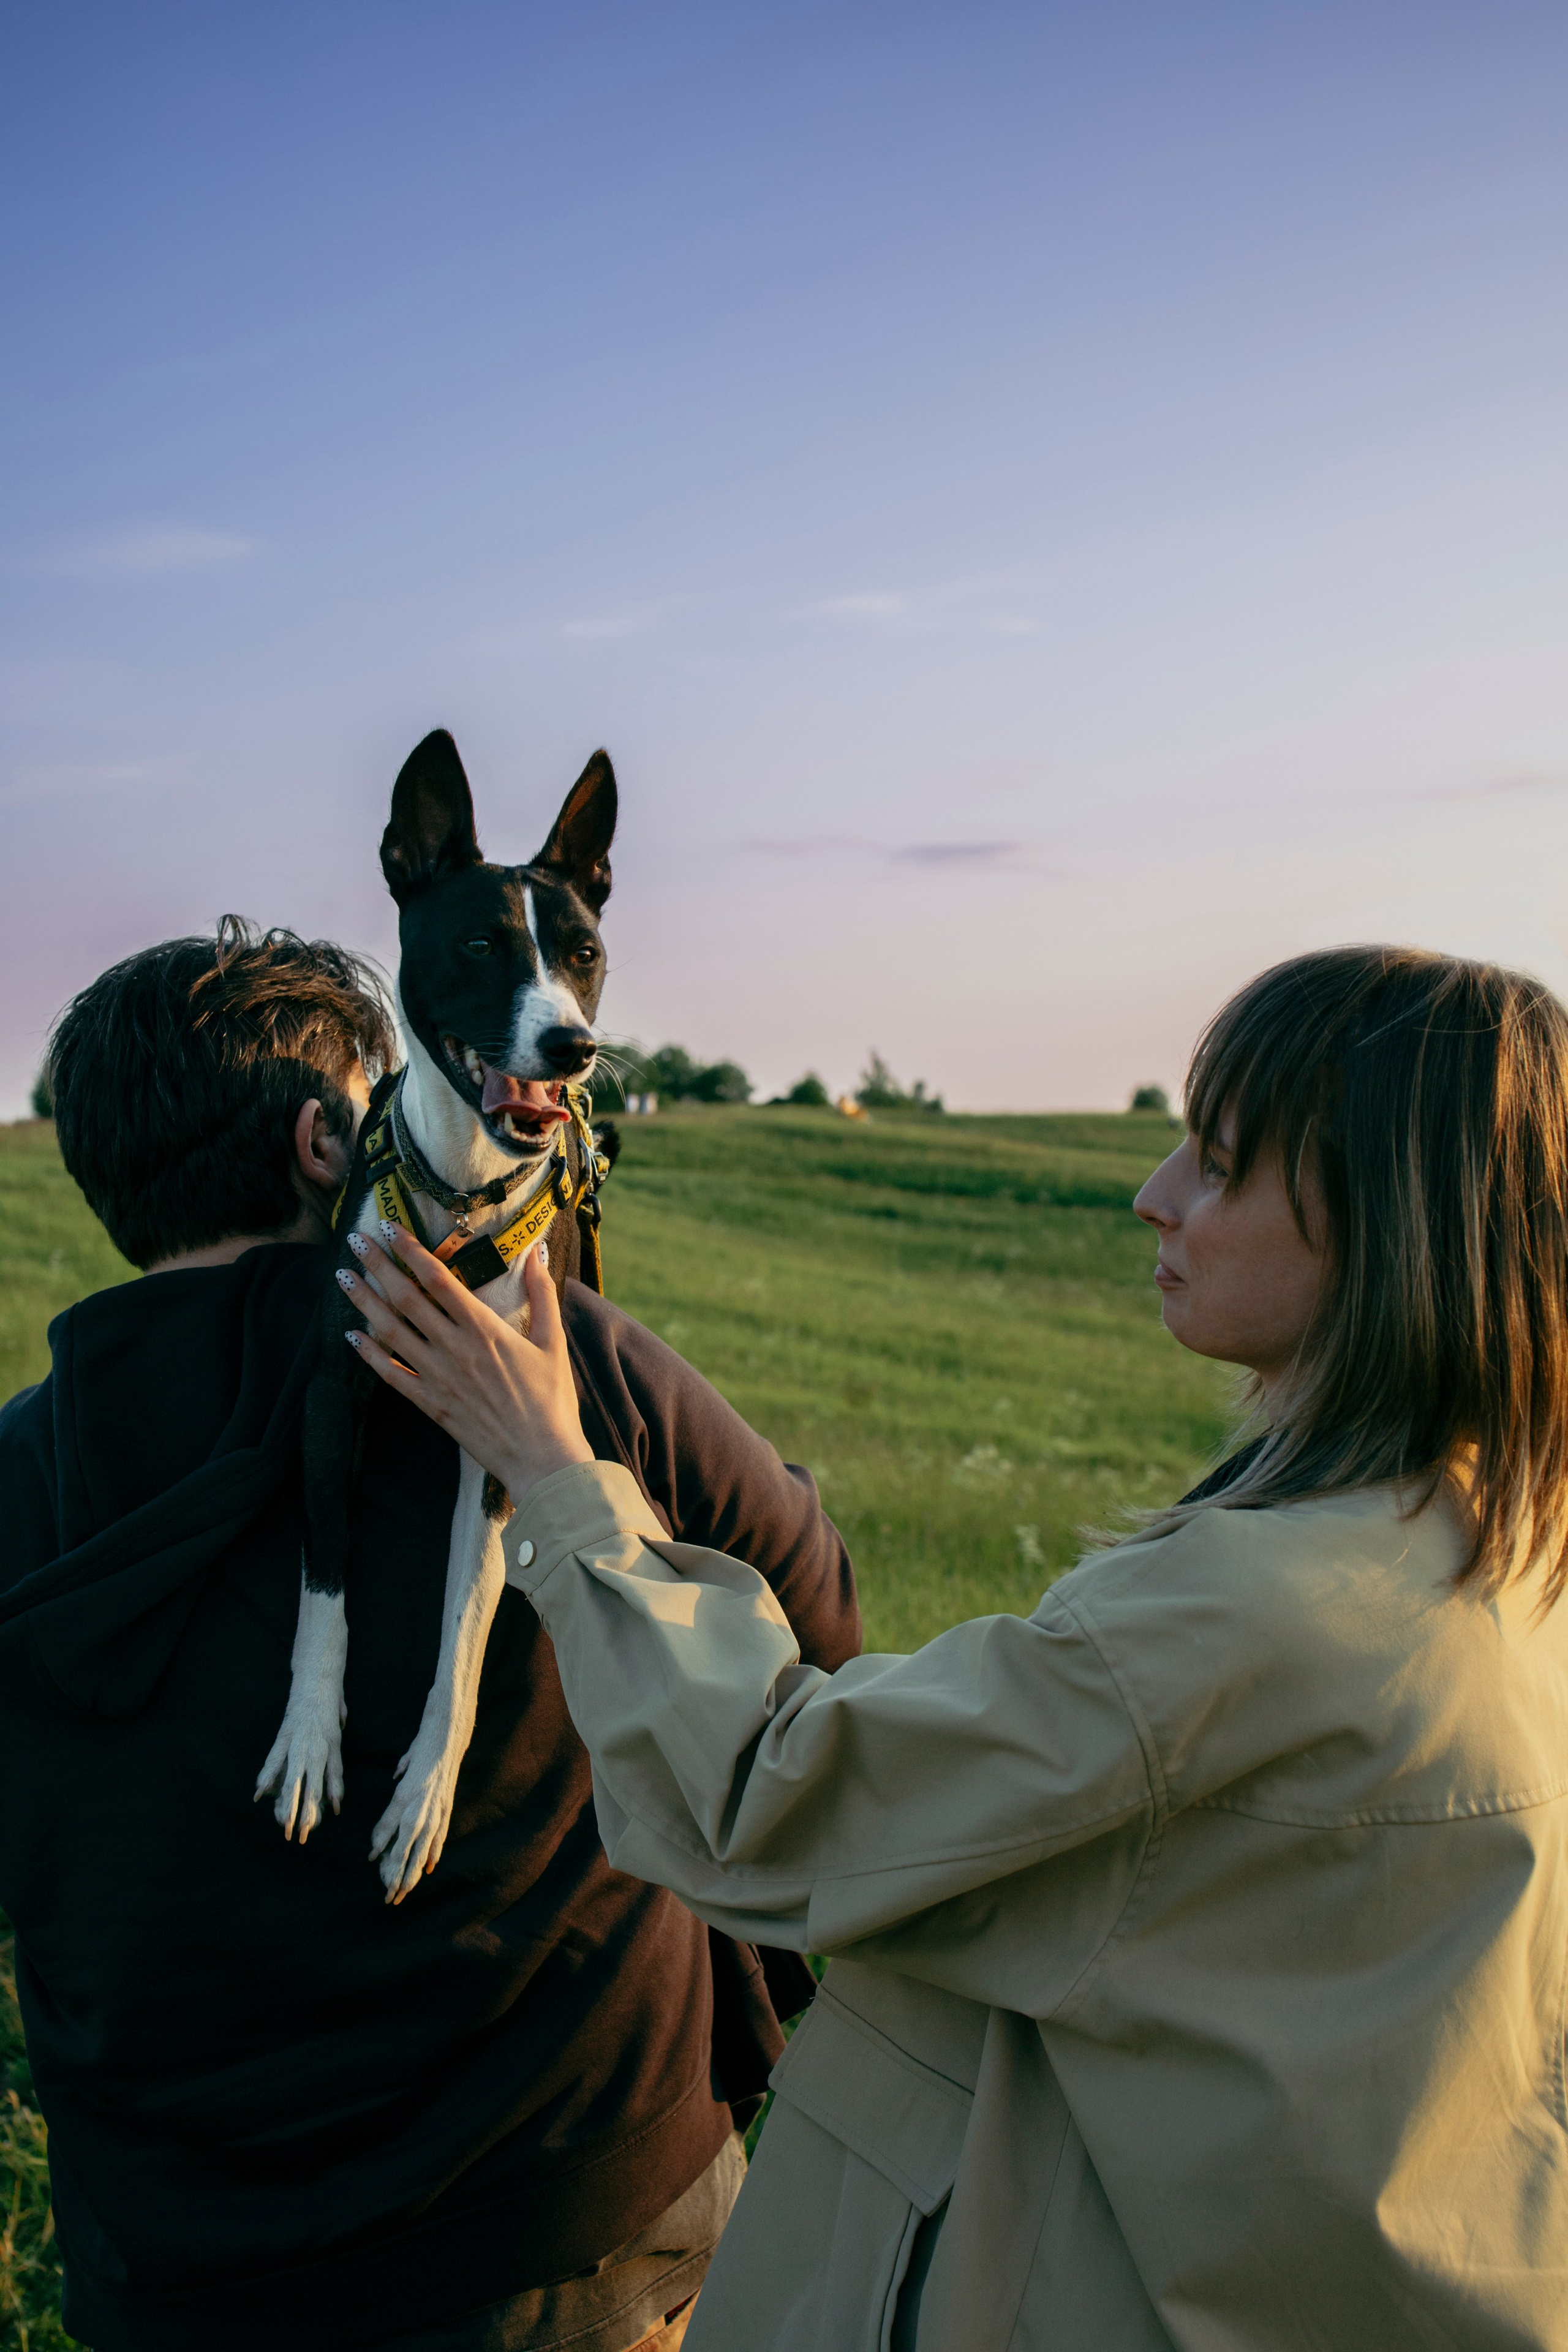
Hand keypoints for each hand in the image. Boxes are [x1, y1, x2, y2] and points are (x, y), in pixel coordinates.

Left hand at [339, 1228, 592, 1497]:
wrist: (541, 1457)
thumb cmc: (552, 1400)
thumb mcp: (553, 1342)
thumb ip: (543, 1294)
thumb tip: (538, 1252)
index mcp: (484, 1328)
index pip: (438, 1279)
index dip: (410, 1251)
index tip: (390, 1228)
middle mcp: (454, 1348)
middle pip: (406, 1298)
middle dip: (377, 1266)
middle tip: (354, 1241)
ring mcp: (438, 1377)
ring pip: (391, 1332)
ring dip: (364, 1302)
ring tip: (343, 1277)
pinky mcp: (430, 1404)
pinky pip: (391, 1375)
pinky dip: (368, 1354)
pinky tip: (350, 1335)